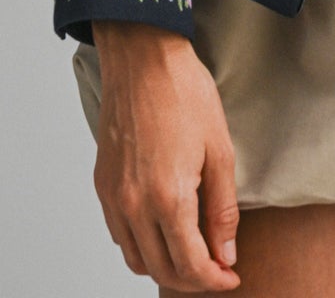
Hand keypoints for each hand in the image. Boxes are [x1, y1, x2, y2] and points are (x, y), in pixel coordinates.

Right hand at [92, 20, 241, 290]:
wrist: (143, 58)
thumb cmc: (184, 93)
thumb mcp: (219, 149)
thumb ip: (223, 209)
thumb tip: (226, 255)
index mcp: (168, 197)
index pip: (190, 265)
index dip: (214, 281)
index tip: (231, 278)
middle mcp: (134, 205)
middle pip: (161, 270)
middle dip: (192, 281)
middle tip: (217, 271)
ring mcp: (114, 196)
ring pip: (136, 259)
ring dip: (164, 267)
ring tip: (192, 255)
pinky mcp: (102, 184)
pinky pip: (119, 234)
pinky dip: (142, 246)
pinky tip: (163, 231)